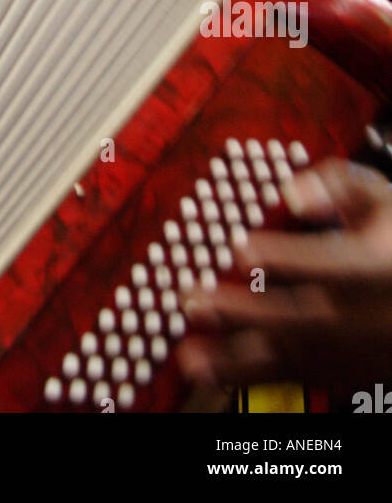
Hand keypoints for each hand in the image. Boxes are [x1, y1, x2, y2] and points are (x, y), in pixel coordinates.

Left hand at [177, 158, 391, 390]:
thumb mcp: (382, 200)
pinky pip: (295, 376)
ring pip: (293, 358)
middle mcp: (361, 315)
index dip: (286, 257)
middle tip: (194, 301)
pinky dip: (252, 377)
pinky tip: (212, 370)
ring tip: (189, 354)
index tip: (242, 247)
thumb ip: (341, 185)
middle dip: (243, 312)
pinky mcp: (340, 369)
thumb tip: (295, 190)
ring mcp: (350, 349)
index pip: (330, 264)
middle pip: (301, 319)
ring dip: (237, 358)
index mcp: (372, 268)